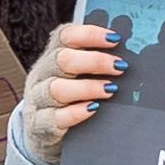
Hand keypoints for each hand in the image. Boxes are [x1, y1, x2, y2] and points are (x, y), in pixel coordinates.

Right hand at [23, 19, 124, 160]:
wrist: (43, 130)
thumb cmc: (70, 95)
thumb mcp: (77, 74)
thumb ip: (94, 61)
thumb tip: (126, 55)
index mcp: (53, 54)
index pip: (66, 36)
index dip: (90, 35)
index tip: (115, 39)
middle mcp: (43, 74)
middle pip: (62, 59)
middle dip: (95, 62)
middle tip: (120, 67)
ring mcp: (39, 100)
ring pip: (57, 89)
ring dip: (88, 87)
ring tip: (111, 89)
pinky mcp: (40, 124)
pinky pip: (55, 118)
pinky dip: (75, 113)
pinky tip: (93, 108)